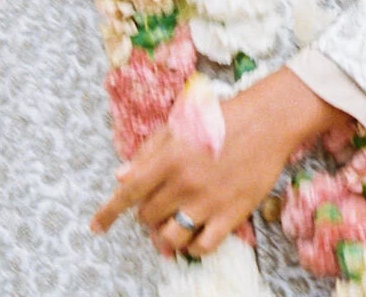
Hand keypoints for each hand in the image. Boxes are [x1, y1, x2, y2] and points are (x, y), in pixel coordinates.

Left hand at [90, 69, 349, 258]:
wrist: (269, 121)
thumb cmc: (223, 118)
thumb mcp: (179, 125)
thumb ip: (148, 152)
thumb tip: (120, 178)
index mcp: (168, 158)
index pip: (127, 193)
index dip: (107, 213)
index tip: (96, 227)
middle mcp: (184, 183)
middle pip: (148, 217)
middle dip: (147, 215)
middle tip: (159, 207)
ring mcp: (208, 201)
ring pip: (170, 237)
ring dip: (164, 236)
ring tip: (170, 229)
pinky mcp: (232, 213)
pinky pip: (204, 245)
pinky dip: (193, 246)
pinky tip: (194, 238)